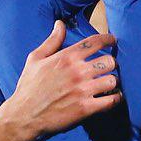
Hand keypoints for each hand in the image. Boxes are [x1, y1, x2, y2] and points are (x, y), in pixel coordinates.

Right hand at [2, 21, 119, 138]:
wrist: (24, 116)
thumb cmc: (29, 87)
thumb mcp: (35, 59)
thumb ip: (52, 41)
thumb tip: (60, 24)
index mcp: (66, 57)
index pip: (95, 41)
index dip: (108, 39)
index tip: (113, 41)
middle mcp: (77, 71)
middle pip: (109, 61)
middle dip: (111, 63)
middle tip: (108, 68)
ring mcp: (83, 90)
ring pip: (113, 80)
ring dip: (113, 82)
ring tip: (108, 84)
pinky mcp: (86, 108)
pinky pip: (112, 100)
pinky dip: (115, 98)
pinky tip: (112, 97)